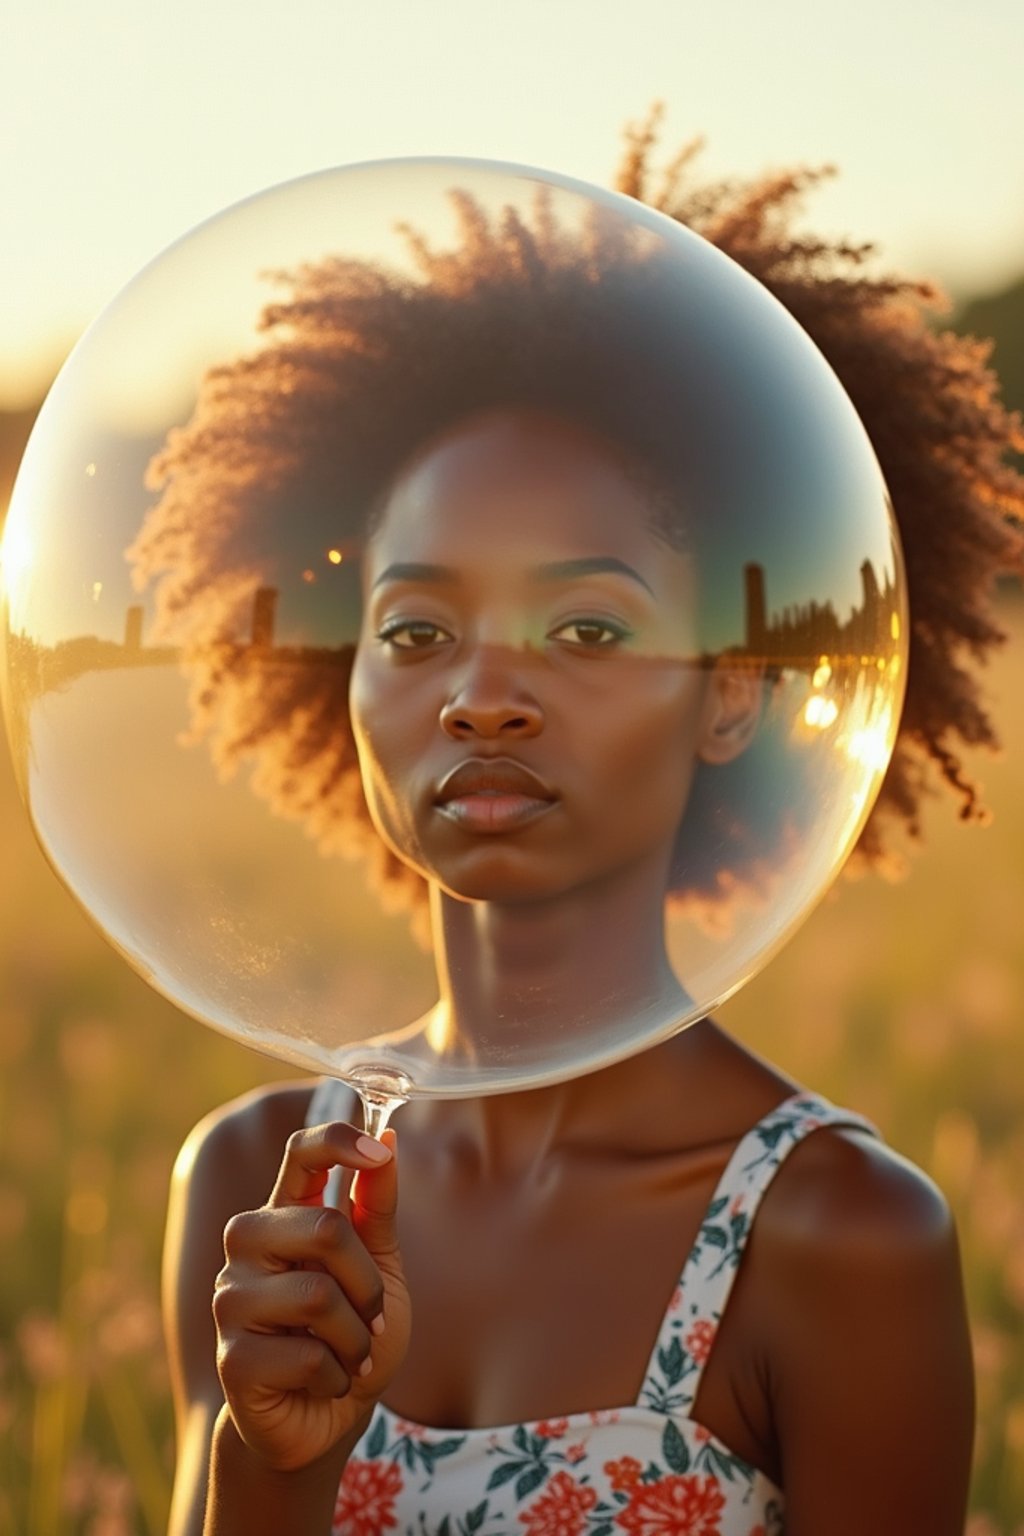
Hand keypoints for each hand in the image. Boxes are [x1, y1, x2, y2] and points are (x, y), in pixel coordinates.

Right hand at [212, 1121, 410, 1472]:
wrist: (325, 1422)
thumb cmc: (352, 1336)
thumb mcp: (379, 1268)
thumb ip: (376, 1209)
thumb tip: (390, 1139)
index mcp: (284, 1215)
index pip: (299, 1153)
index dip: (339, 1142)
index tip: (380, 1152)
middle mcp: (248, 1247)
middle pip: (325, 1228)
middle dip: (367, 1282)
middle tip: (370, 1317)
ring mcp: (231, 1300)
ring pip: (318, 1295)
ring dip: (356, 1337)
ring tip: (349, 1354)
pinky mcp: (231, 1358)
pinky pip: (309, 1356)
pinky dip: (337, 1376)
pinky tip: (323, 1382)